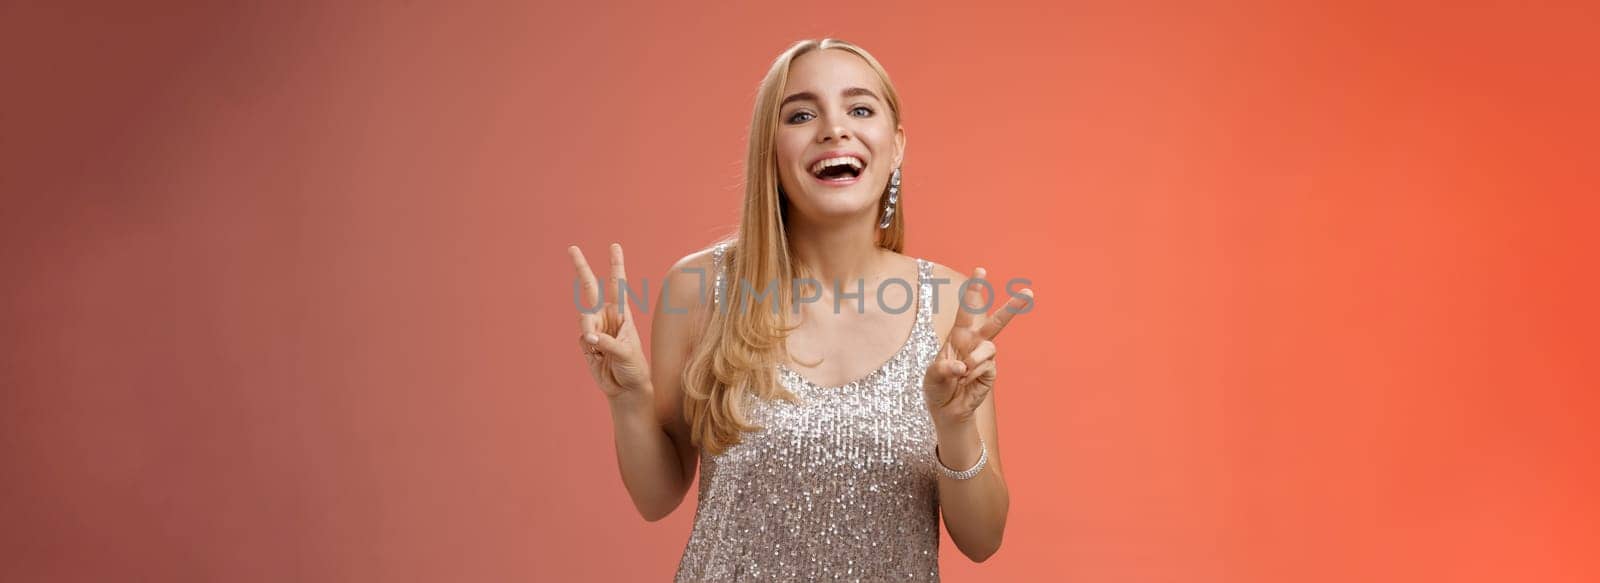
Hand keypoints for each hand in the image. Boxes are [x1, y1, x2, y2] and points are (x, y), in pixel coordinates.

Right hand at [569, 243, 650, 400]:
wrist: (626, 388)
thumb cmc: (634, 368)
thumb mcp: (626, 353)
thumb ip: (607, 342)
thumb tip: (589, 337)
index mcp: (622, 314)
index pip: (617, 285)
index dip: (616, 265)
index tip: (614, 246)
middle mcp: (606, 317)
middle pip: (589, 288)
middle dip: (581, 267)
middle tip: (572, 247)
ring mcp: (595, 328)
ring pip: (583, 320)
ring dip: (589, 333)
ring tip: (600, 348)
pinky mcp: (586, 343)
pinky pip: (582, 339)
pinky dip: (589, 348)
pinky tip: (598, 358)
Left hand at [923, 267, 1033, 426]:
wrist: (946, 410)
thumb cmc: (937, 387)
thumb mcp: (931, 376)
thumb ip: (942, 368)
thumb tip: (963, 366)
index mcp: (958, 336)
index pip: (967, 310)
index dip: (974, 291)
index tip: (981, 269)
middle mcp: (974, 343)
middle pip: (996, 322)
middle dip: (1012, 307)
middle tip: (1029, 292)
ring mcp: (984, 357)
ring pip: (990, 346)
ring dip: (974, 359)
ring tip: (963, 372)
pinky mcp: (991, 372)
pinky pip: (987, 365)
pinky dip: (974, 373)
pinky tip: (966, 380)